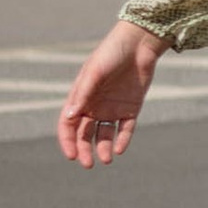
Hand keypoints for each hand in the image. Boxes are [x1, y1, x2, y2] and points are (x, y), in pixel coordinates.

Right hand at [58, 20, 163, 167]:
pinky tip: (120, 149)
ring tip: (106, 159)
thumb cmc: (111, 53)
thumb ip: (83, 94)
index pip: (69, 124)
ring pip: (105, 135)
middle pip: (85, 134)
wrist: (139, 43)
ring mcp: (112, 108)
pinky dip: (122, 140)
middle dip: (84, 150)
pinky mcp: (131, 108)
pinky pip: (125, 129)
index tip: (71, 156)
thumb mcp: (94, 72)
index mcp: (81, 97)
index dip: (68, 141)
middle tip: (87, 164)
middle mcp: (94, 105)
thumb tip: (70, 117)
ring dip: (103, 148)